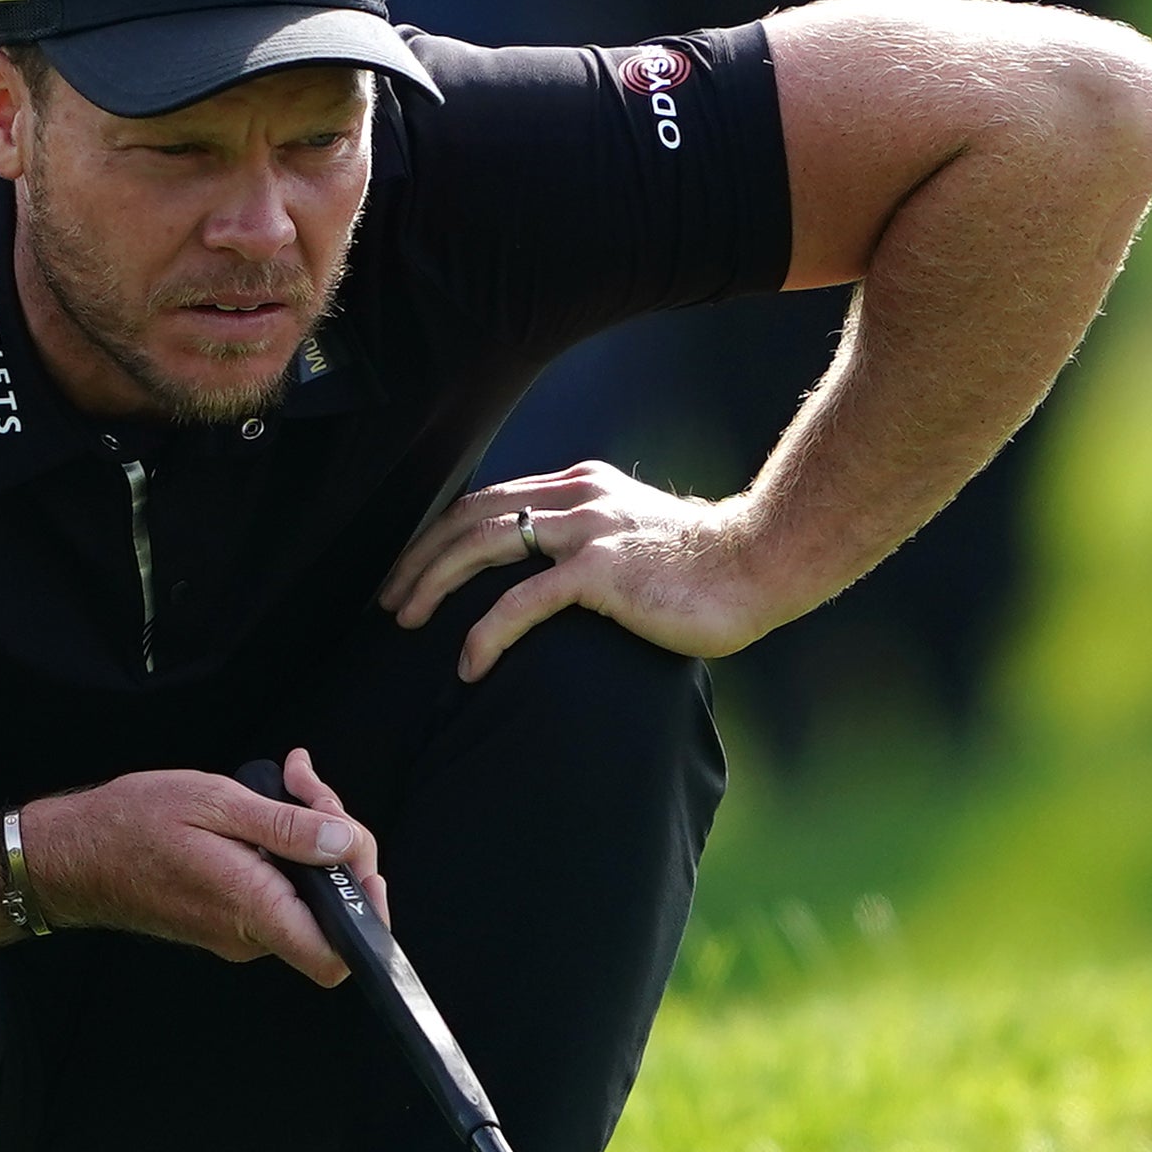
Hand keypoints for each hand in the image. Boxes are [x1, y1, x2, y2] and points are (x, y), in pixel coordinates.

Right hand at [21, 748, 379, 986]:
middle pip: (332, 905)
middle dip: (338, 839)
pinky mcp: (230, 917)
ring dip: (311, 835)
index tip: (360, 859)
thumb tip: (346, 844)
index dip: (369, 914)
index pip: (336, 954)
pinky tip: (268, 805)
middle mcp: (250, 933)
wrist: (75, 854)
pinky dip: (285, 847)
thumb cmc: (133, 825)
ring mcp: (240, 930)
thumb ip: (287, 828)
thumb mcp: (216, 804)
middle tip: (306, 787)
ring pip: (307, 891)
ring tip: (287, 784)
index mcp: (252, 908)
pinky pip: (279, 888)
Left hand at [384, 461, 788, 679]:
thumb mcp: (639, 541)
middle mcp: (577, 497)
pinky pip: (521, 601)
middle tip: (388, 597)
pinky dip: (484, 633)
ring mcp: (587, 530)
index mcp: (582, 487)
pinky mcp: (600, 570)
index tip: (415, 569)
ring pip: (481, 546)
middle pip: (471, 516)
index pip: (490, 500)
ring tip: (404, 620)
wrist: (762, 563)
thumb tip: (564, 580)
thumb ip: (597, 547)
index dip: (443, 533)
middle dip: (419, 556)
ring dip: (431, 583)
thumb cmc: (710, 569)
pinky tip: (468, 664)